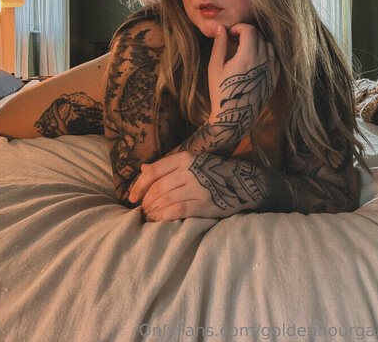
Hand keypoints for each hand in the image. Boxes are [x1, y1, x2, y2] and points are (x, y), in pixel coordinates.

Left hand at [128, 151, 261, 220]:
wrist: (246, 183)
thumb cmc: (214, 172)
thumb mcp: (192, 162)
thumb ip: (167, 166)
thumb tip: (143, 169)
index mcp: (185, 158)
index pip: (154, 171)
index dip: (139, 185)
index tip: (132, 197)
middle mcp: (190, 170)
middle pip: (158, 187)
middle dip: (146, 200)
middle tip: (142, 209)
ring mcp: (198, 187)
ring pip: (166, 199)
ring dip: (153, 210)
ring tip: (148, 216)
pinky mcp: (206, 204)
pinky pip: (178, 210)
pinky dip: (164, 216)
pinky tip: (157, 220)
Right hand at [208, 24, 278, 136]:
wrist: (234, 115)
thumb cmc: (221, 91)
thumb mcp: (215, 67)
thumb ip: (220, 45)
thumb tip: (221, 28)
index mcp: (248, 57)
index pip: (249, 30)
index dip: (238, 28)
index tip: (230, 34)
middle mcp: (263, 61)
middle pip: (259, 35)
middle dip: (246, 33)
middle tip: (234, 41)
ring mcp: (271, 70)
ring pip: (268, 45)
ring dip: (256, 42)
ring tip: (244, 50)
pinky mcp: (274, 78)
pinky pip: (274, 58)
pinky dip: (265, 53)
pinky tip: (254, 59)